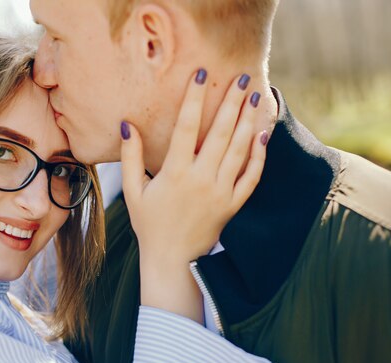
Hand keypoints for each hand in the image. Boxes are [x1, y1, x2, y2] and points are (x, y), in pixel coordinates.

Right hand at [121, 70, 267, 320]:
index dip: (194, 98)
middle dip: (231, 102)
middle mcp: (201, 179)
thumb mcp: (133, 192)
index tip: (202, 74)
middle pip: (221, 133)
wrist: (172, 260)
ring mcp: (221, 193)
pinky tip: (263, 136)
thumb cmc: (149, 225)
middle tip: (241, 78)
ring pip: (240, 151)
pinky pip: (251, 177)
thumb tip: (127, 126)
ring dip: (248, 122)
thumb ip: (131, 158)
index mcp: (175, 173)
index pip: (187, 127)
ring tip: (255, 98)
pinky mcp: (233, 205)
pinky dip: (259, 156)